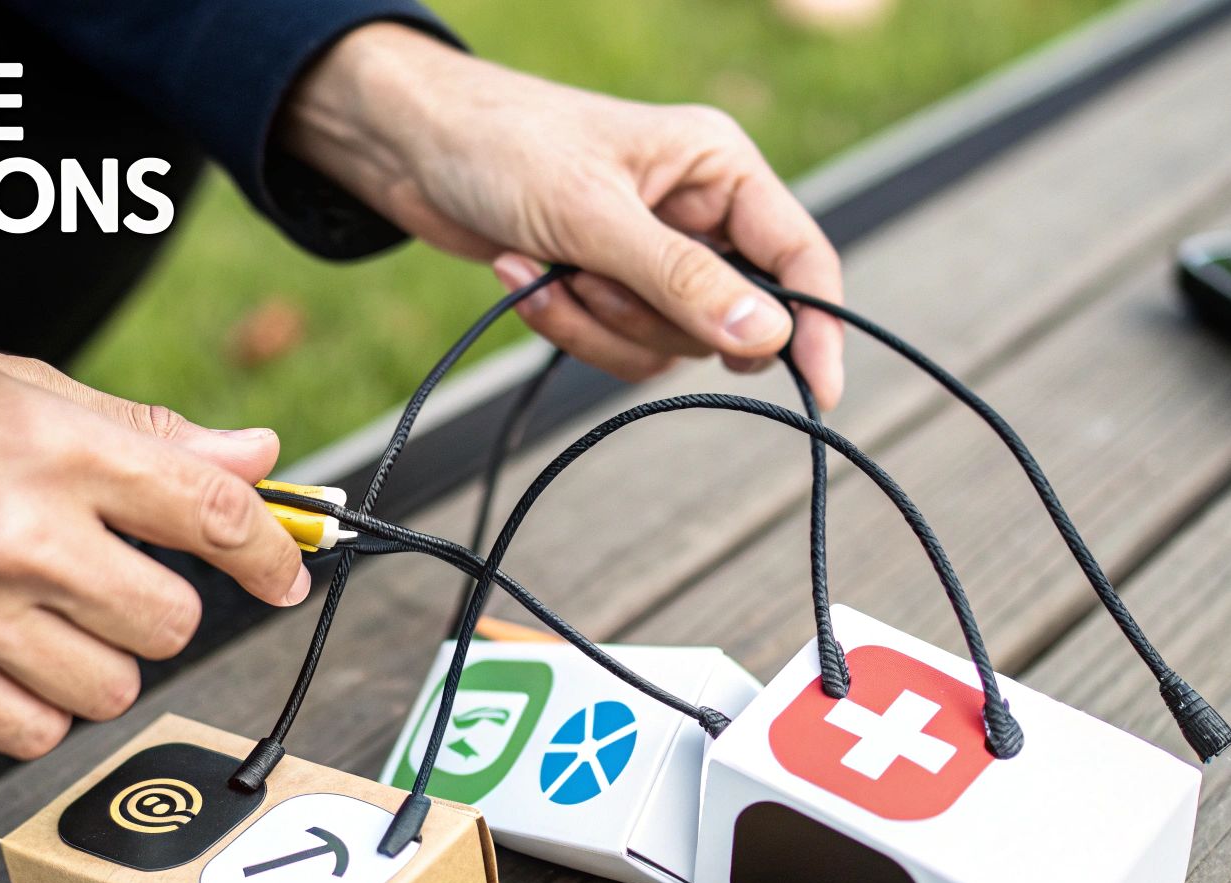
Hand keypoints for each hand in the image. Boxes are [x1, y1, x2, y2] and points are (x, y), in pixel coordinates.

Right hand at [0, 295, 310, 757]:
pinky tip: (9, 655)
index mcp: (55, 446)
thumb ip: (144, 432)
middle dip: (165, 603)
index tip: (285, 573)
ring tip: (54, 613)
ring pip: (112, 688)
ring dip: (104, 658)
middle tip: (120, 575)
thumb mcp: (15, 381)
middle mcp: (20, 535)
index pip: (214, 515)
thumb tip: (257, 458)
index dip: (272, 552)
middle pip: (172, 621)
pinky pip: (31, 733)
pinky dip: (37, 707)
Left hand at [284, 23, 845, 405]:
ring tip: (542, 267)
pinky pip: (613, 344)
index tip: (818, 390)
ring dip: (594, 322)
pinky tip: (520, 273)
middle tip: (587, 276)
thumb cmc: (503, 144)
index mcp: (718, 169)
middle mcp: (695, 214)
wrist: (412, 148)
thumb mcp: (593, 214)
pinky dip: (563, 324)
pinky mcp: (603, 287)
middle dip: (646, 315)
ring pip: (664, 343)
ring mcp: (648, 256)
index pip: (799, 256)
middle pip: (724, 319)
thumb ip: (680, 279)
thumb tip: (766, 337)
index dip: (815, 325)